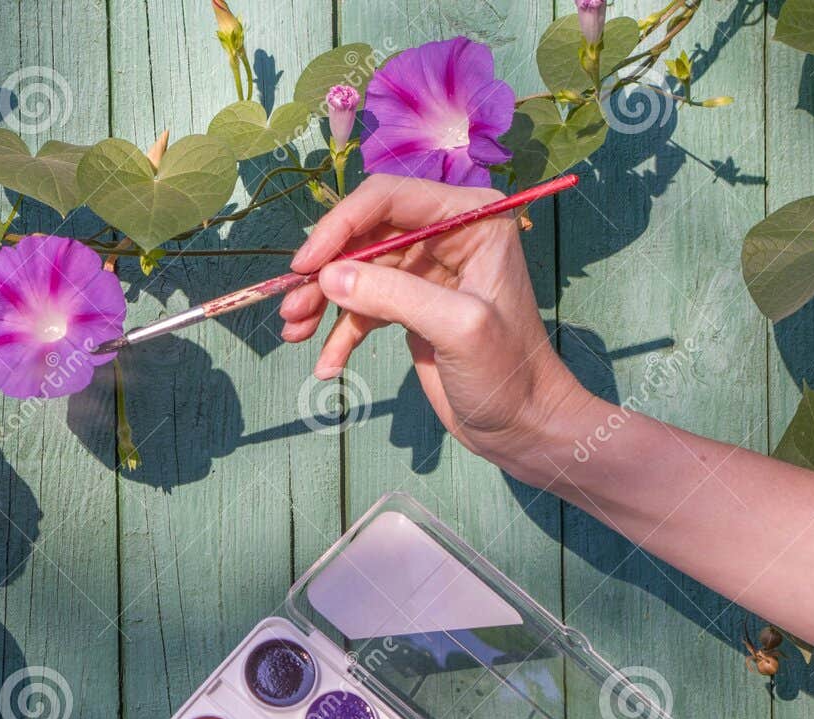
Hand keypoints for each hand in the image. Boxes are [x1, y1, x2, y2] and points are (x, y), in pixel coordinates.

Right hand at [281, 174, 593, 474]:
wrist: (522, 426)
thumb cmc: (507, 373)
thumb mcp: (457, 328)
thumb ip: (394, 295)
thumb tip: (329, 276)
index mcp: (471, 219)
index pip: (389, 198)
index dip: (341, 225)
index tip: (305, 264)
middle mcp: (446, 235)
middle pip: (364, 234)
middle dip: (325, 270)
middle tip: (292, 307)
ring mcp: (426, 272)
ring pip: (355, 271)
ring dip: (322, 302)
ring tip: (294, 334)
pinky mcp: (411, 307)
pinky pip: (362, 308)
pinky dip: (339, 334)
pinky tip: (327, 363)